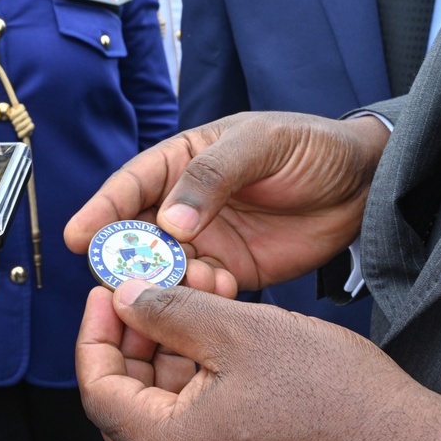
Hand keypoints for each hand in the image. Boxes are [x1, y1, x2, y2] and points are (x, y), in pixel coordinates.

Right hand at [65, 112, 390, 291]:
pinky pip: (202, 290)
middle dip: (129, 257)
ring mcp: (207, 240)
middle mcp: (185, 204)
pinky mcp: (231, 270)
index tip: (77, 237)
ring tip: (199, 280)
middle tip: (125, 279)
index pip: (130, 186)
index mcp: (182, 161)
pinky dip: (204, 296)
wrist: (364, 185)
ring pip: (167, 267)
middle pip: (138, 234)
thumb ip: (212, 177)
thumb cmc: (311, 147)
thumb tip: (169, 221)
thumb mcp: (261, 144)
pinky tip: (224, 289)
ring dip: (171, 280)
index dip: (100, 211)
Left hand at [76, 280, 440, 440]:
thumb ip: (172, 312)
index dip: (95, 335)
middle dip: (131, 342)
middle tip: (144, 297)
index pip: (99, 390)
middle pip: (127, 402)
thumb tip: (128, 300)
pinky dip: (197, 381)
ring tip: (193, 303)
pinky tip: (218, 339)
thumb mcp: (241, 333)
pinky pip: (197, 426)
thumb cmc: (338, 401)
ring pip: (163, 411)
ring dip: (168, 356)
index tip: (106, 295)